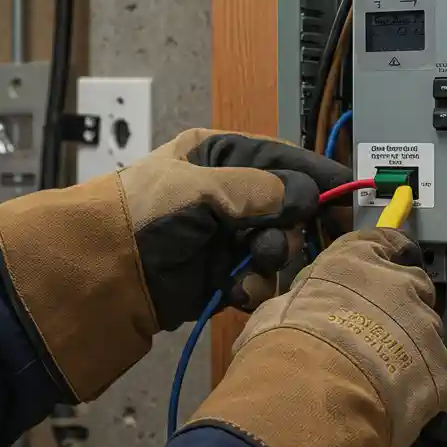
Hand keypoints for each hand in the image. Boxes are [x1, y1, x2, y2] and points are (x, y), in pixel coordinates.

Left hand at [0, 129, 350, 401]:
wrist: (99, 272)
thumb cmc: (142, 215)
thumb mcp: (202, 189)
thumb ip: (261, 190)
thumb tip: (306, 196)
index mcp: (223, 156)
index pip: (287, 160)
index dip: (320, 180)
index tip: (348, 202)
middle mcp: (229, 193)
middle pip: (291, 209)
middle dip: (294, 229)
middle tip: (287, 242)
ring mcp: (225, 237)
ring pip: (280, 248)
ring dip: (272, 261)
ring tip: (250, 266)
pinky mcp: (219, 276)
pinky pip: (257, 281)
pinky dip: (252, 288)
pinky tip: (234, 291)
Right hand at [185, 229, 446, 446]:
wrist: (311, 391)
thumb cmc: (285, 343)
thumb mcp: (278, 310)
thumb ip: (303, 304)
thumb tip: (295, 314)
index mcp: (358, 259)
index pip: (385, 240)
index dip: (389, 252)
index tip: (392, 260)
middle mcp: (399, 283)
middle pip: (414, 287)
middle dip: (402, 307)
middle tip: (376, 336)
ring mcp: (426, 326)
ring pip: (427, 335)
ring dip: (411, 352)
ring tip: (383, 380)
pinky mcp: (440, 369)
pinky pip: (435, 379)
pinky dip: (422, 393)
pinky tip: (397, 411)